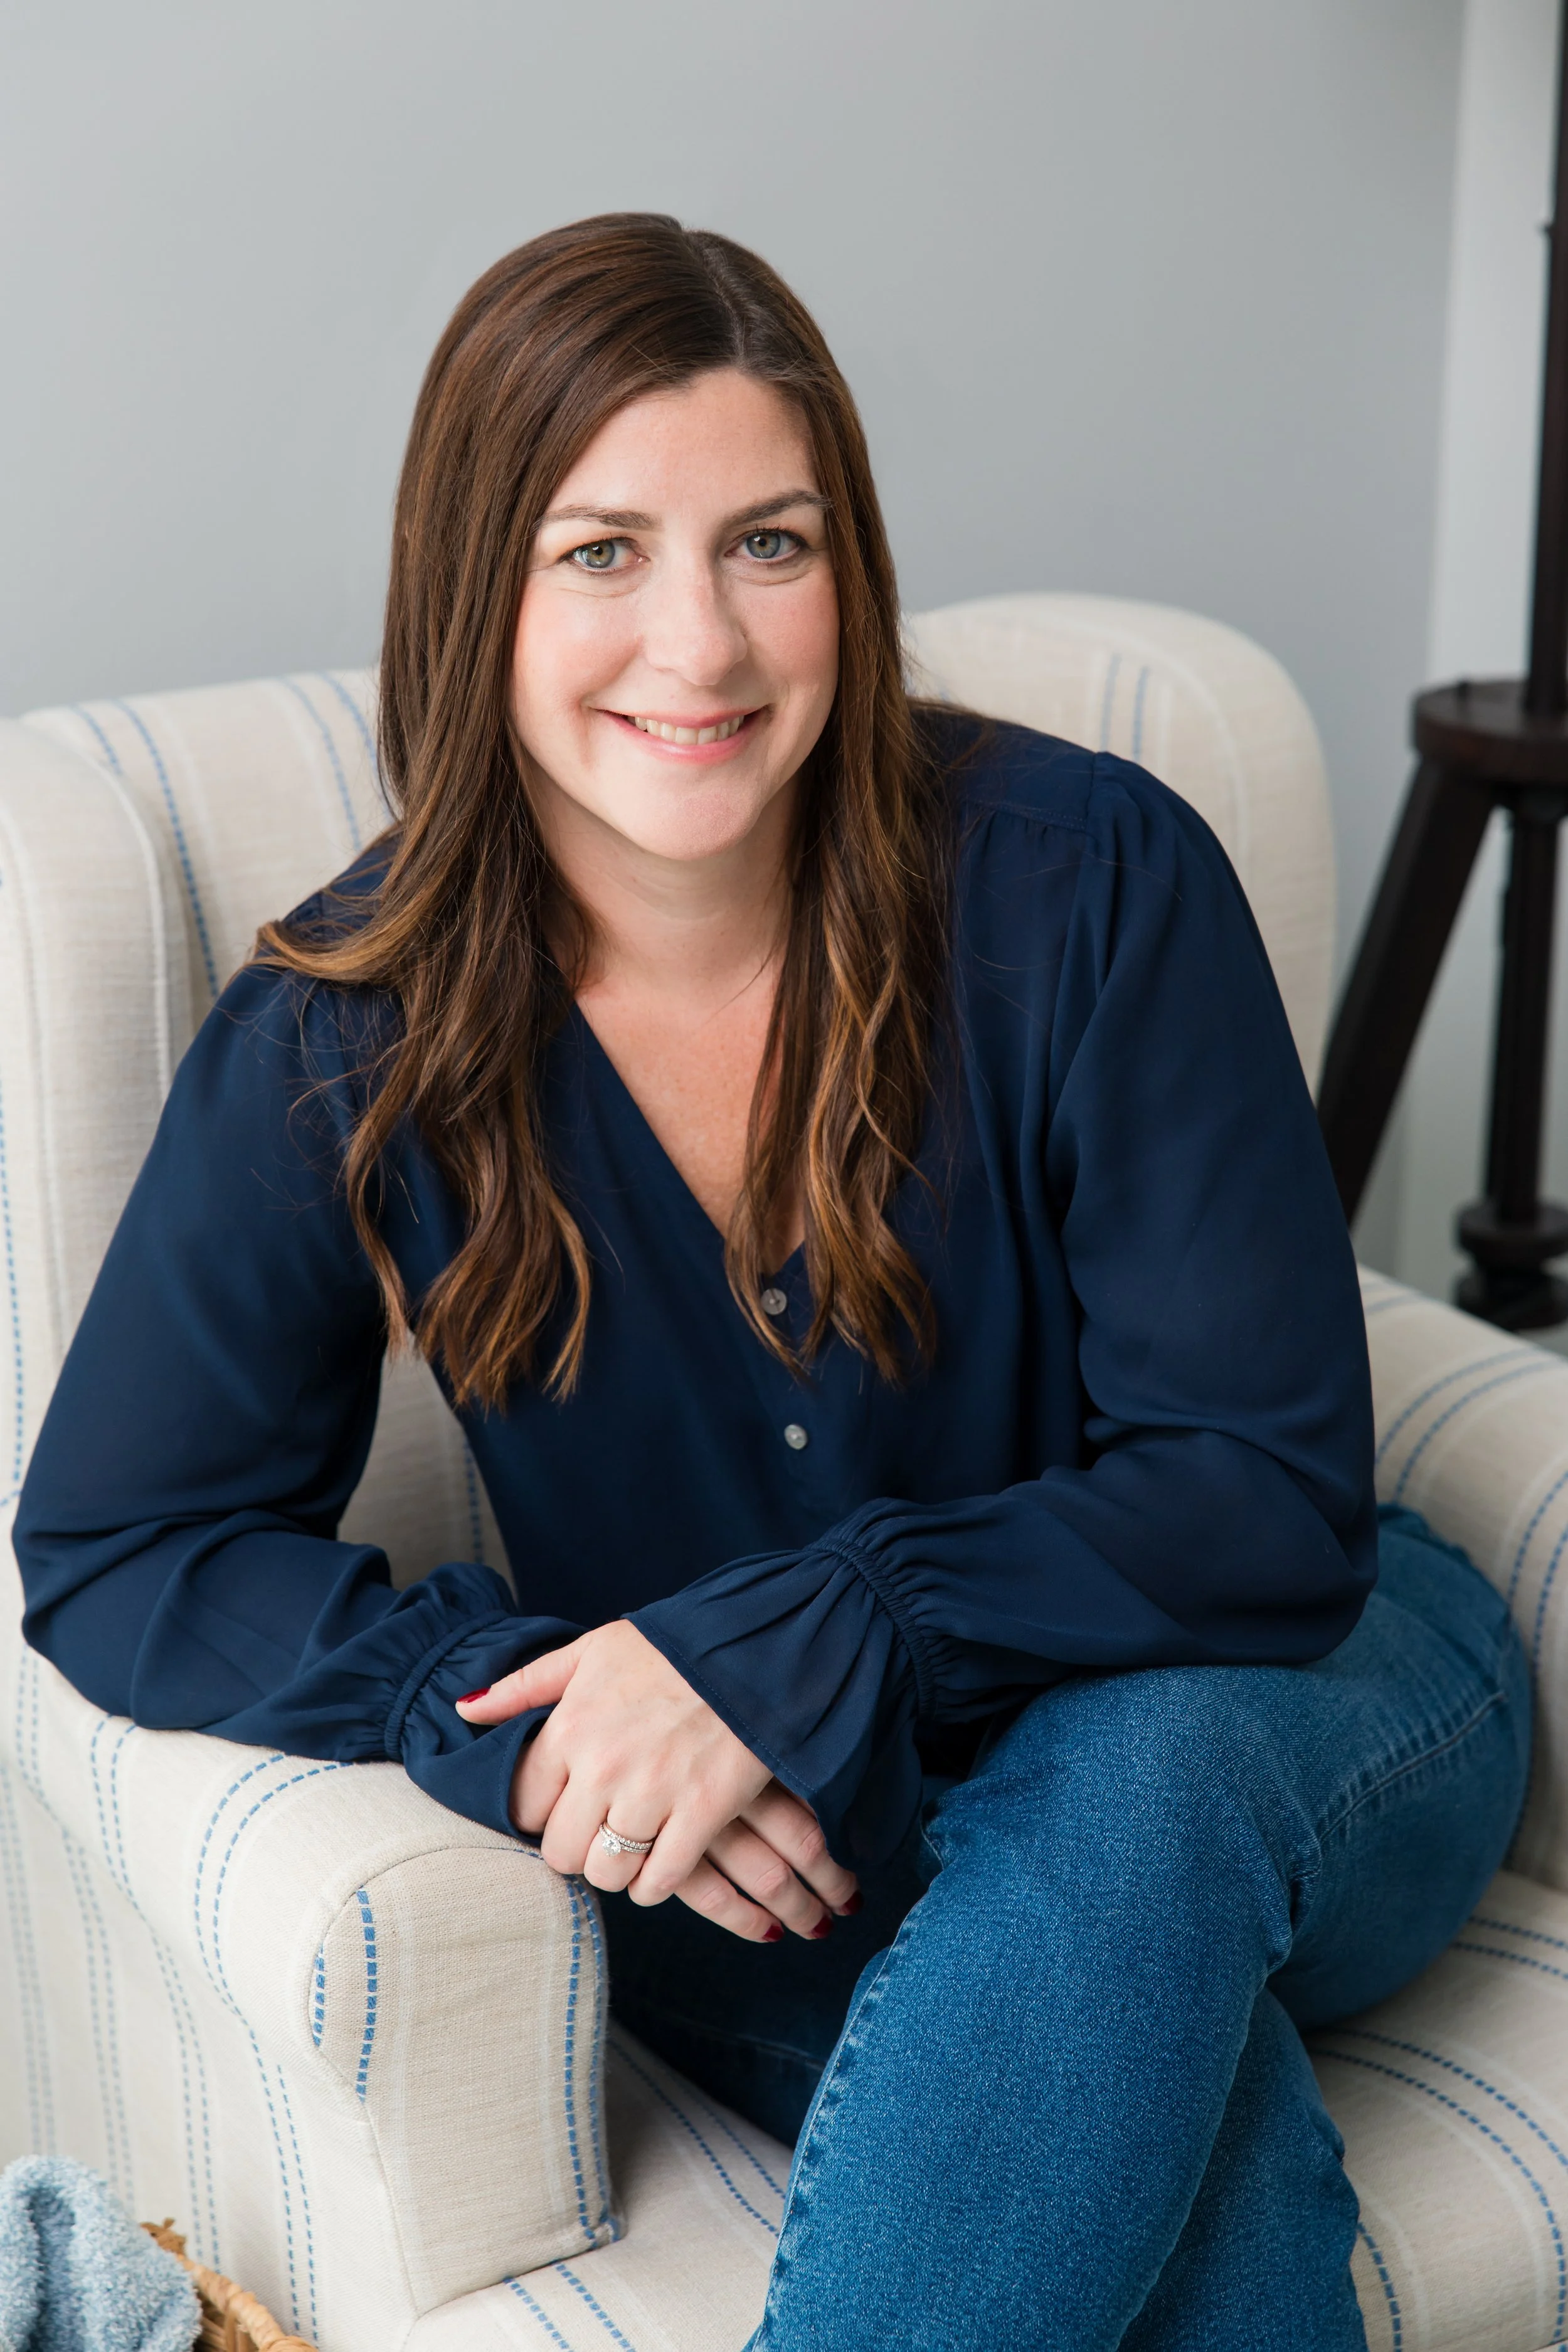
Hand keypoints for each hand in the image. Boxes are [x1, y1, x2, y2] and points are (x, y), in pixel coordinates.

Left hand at [456, 1623, 858, 1940]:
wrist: (759, 1647)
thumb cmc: (673, 1647)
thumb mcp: (593, 1650)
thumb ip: (525, 1684)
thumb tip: (463, 1709)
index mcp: (572, 1724)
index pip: (522, 1805)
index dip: (540, 1813)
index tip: (563, 1805)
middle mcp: (603, 1764)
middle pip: (561, 1851)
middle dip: (577, 1848)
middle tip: (599, 1832)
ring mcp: (654, 1792)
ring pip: (608, 1872)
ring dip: (618, 1868)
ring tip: (632, 1845)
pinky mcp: (703, 1812)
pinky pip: (660, 1881)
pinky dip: (658, 1882)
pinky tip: (665, 1858)